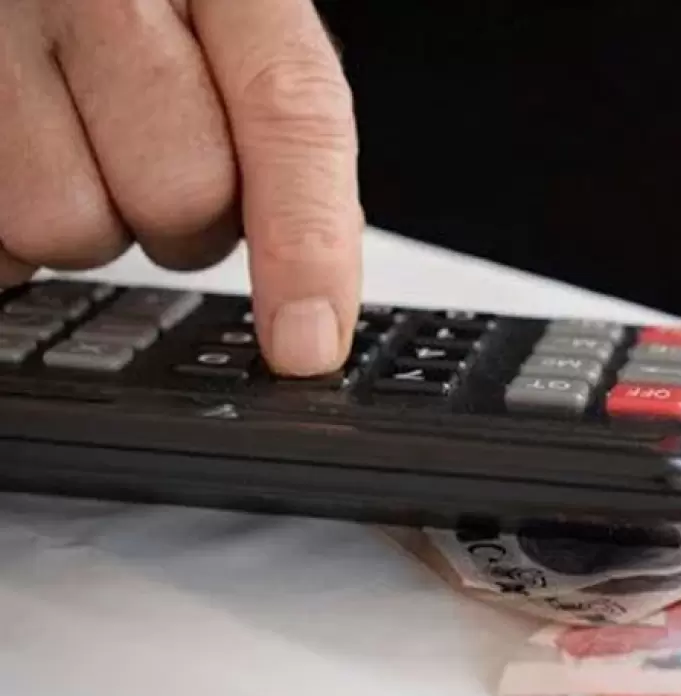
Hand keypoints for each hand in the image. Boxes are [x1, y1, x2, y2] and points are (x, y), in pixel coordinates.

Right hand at [0, 0, 361, 375]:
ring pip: (66, 227)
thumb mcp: (235, 22)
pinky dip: (13, 223)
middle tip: (164, 167)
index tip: (306, 345)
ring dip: (89, 222)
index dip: (307, 246)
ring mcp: (3, 33)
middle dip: (190, 224)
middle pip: (180, 197)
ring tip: (84, 147)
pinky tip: (28, 153)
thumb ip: (282, 129)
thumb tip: (316, 288)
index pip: (291, 116)